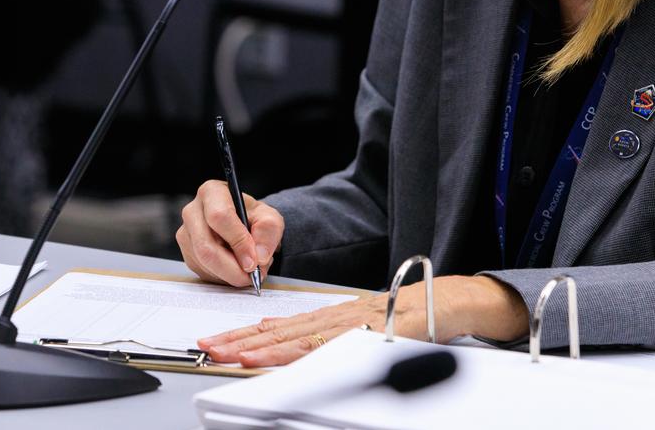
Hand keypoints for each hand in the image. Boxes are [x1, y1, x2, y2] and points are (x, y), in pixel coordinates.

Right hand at [176, 180, 283, 287]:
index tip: (253, 261)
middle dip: (232, 268)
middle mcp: (192, 212)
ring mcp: (186, 234)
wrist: (244, 225)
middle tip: (253, 275)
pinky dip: (224, 277)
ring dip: (231, 274)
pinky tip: (236, 269)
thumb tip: (259, 257)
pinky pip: (203, 272)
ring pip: (204, 263)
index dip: (238, 241)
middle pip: (206, 246)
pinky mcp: (187, 254)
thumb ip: (268, 233)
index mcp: (212, 193)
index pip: (219, 217)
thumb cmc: (253, 217)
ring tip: (249, 268)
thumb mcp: (269, 218)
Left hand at [198, 275, 528, 366]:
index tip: (214, 342)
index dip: (244, 335)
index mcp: (330, 316)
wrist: (447, 301)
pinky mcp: (368, 331)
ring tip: (229, 353)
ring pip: (297, 338)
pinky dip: (298, 349)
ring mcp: (350, 325)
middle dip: (239, 341)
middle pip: (279, 332)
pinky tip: (275, 352)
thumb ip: (320, 329)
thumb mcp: (359, 322)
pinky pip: (327, 343)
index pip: (279, 327)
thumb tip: (278, 331)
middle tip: (206, 347)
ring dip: (260, 347)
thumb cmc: (408, 316)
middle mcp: (335, 317)